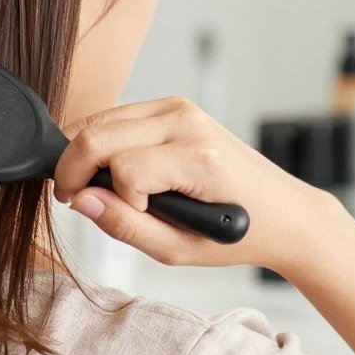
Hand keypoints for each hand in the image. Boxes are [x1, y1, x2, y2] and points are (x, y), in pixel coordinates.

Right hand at [52, 95, 330, 272]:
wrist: (283, 212)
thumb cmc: (237, 234)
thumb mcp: (179, 250)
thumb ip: (124, 226)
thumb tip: (80, 200)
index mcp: (199, 159)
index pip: (123, 169)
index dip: (107, 198)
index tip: (116, 216)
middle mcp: (187, 123)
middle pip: (98, 135)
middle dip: (73, 169)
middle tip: (71, 197)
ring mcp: (179, 107)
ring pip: (98, 120)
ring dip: (82, 153)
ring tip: (89, 185)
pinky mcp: (172, 104)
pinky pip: (115, 115)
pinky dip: (99, 140)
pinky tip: (108, 165)